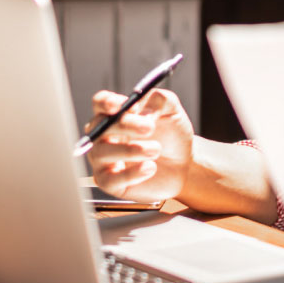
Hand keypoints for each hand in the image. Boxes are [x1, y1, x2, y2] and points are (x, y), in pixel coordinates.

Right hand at [84, 88, 194, 202]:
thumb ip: (160, 100)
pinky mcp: (109, 182)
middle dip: (125, 125)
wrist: (184, 165)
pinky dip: (132, 174)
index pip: (99, 103)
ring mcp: (102, 159)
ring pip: (101, 152)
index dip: (107, 102)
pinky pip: (110, 179)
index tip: (124, 105)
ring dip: (130, 150)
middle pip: (99, 126)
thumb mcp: (172, 111)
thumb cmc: (172, 136)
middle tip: (149, 128)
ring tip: (156, 150)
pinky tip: (150, 168)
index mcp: (114, 114)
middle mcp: (103, 135)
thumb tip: (143, 110)